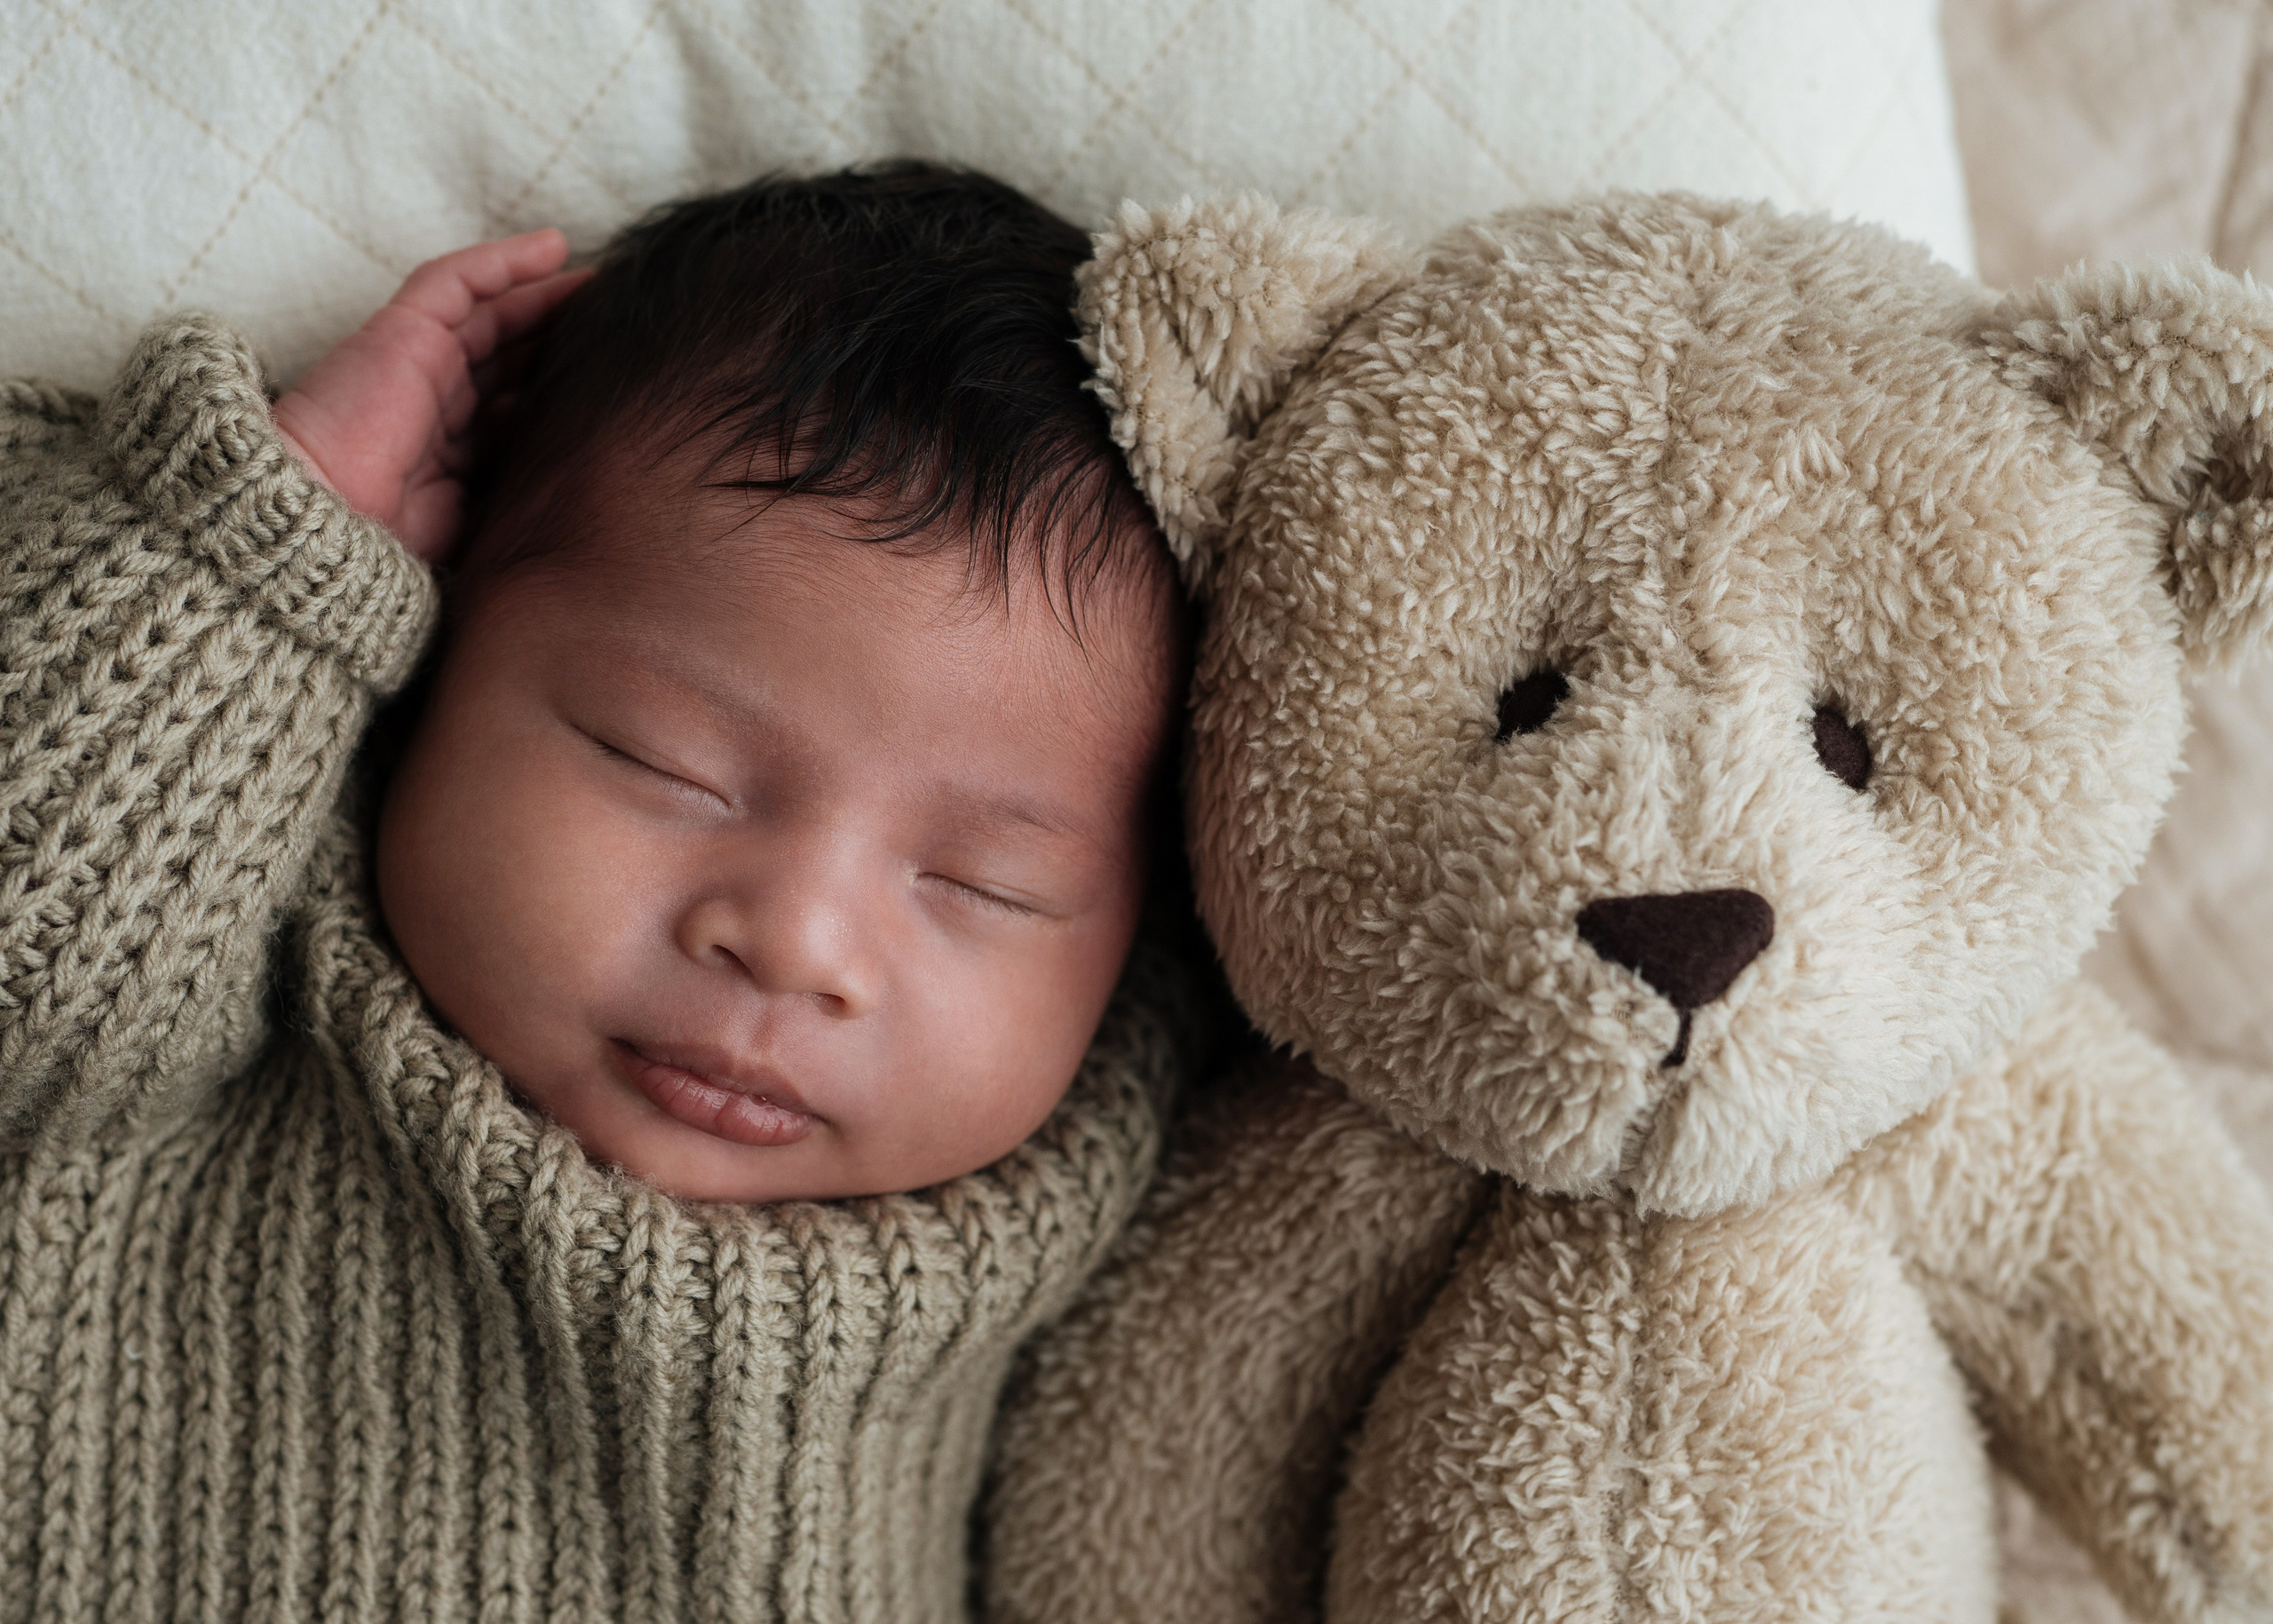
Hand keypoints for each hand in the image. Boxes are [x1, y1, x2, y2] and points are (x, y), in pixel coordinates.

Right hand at [272, 229, 590, 563]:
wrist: (324, 526)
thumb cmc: (391, 543)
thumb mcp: (476, 523)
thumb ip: (514, 495)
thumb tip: (575, 487)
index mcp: (452, 450)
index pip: (517, 405)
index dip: (560, 390)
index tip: (618, 385)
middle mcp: (438, 401)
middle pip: (512, 355)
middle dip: (562, 337)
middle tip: (623, 324)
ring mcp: (419, 362)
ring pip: (492, 311)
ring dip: (546, 293)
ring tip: (604, 283)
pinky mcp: (401, 331)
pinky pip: (456, 280)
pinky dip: (502, 261)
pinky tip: (553, 248)